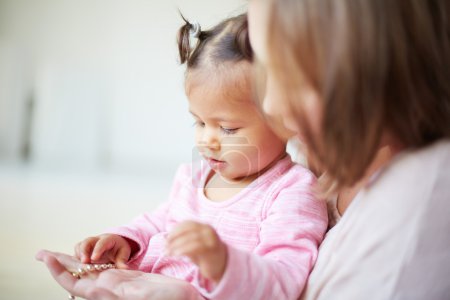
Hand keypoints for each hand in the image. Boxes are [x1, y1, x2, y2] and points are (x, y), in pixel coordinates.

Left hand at [36, 250, 201, 299]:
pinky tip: (87, 258)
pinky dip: (93, 260)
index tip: (46, 258)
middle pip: (77, 276)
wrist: (186, 298)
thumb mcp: (141, 298)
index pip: (76, 285)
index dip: (59, 272)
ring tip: (56, 253)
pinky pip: (104, 268)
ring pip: (89, 271)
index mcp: (110, 294)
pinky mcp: (126, 278)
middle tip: (40, 253)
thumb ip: (115, 296)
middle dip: (58, 264)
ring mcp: (117, 283)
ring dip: (72, 261)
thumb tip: (91, 291)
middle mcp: (109, 289)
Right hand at [74, 234, 130, 268]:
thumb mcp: (123, 253)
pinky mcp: (83, 251)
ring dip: (78, 255)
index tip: (94, 258)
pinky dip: (75, 259)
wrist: (114, 245)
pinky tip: (76, 267)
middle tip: (84, 262)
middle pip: (87, 241)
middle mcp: (96, 240)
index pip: (102, 242)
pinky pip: (76, 252)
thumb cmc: (119, 249)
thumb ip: (122, 261)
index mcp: (108, 239)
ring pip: (80, 246)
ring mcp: (88, 245)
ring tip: (79, 266)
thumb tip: (124, 268)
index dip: (97, 250)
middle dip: (84, 251)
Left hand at [166, 221, 227, 281]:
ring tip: (168, 253)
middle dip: (174, 237)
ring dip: (176, 245)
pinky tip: (176, 254)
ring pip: (190, 238)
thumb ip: (184, 240)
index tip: (166, 238)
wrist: (222, 267)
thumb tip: (166, 239)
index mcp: (204, 226)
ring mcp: (211, 239)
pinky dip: (183, 250)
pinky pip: (195, 247)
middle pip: (188, 230)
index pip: (187, 223)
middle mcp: (208, 230)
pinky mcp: (211, 249)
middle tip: (165, 246)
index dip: (175, 230)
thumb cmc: (206, 256)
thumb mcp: (194, 245)